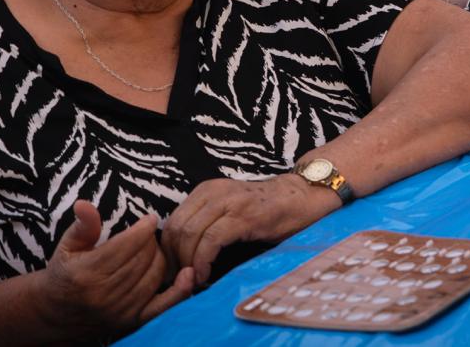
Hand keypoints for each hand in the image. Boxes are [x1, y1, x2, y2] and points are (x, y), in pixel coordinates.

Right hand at [40, 200, 194, 337]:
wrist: (57, 314)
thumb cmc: (64, 274)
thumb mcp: (67, 246)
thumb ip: (83, 226)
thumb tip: (84, 203)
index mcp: (88, 272)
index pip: (126, 245)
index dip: (143, 229)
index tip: (150, 219)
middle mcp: (104, 294)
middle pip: (143, 258)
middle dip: (150, 241)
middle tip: (148, 234)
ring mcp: (120, 310)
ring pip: (154, 275)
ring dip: (159, 257)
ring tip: (152, 249)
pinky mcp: (132, 321)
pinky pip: (162, 306)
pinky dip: (179, 290)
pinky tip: (188, 274)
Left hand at [162, 175, 338, 286]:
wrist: (301, 197)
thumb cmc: (266, 210)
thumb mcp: (229, 210)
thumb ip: (208, 222)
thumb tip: (181, 254)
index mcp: (206, 190)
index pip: (173, 221)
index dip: (168, 250)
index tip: (175, 271)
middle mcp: (213, 192)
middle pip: (177, 228)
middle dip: (175, 259)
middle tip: (183, 279)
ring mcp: (229, 202)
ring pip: (190, 234)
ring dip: (188, 263)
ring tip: (196, 279)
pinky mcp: (243, 216)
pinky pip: (210, 241)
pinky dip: (203, 261)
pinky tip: (207, 274)